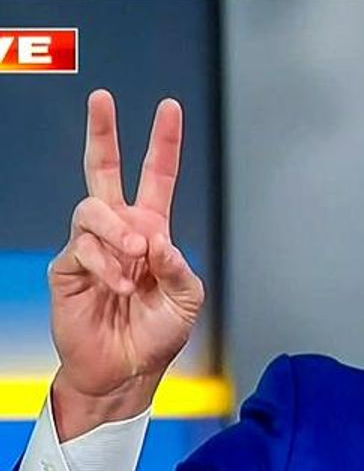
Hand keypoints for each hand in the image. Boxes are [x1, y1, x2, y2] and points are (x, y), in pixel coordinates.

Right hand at [47, 90, 204, 439]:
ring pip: (93, 208)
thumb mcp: (188, 300)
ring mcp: (93, 247)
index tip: (168, 109)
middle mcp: (121, 231)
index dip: (163, 144)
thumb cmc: (157, 334)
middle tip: (102, 100)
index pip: (157, 178)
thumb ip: (178, 266)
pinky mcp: (69, 267)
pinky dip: (105, 266)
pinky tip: (117, 287)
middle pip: (105, 171)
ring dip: (116, 229)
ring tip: (134, 255)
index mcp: (153, 231)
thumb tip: (155, 239)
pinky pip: (82, 248)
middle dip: (103, 134)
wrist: (126, 370)